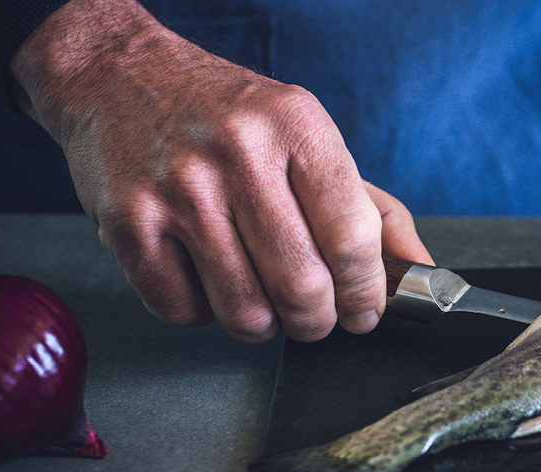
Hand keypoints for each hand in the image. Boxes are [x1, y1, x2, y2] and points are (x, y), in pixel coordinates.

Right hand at [10, 0, 430, 342]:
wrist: (120, 76)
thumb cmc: (228, 117)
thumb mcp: (309, 137)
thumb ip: (372, 208)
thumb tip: (420, 271)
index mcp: (297, 126)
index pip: (351, 238)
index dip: (366, 292)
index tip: (364, 310)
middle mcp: (238, 153)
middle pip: (302, 286)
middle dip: (317, 320)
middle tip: (314, 316)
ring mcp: (178, 189)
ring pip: (245, 312)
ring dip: (263, 325)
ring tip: (260, 297)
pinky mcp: (128, 222)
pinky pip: (184, 311)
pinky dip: (203, 313)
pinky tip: (206, 277)